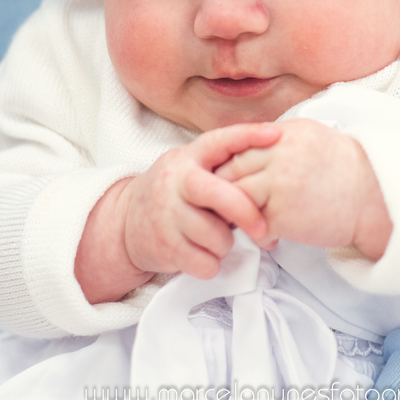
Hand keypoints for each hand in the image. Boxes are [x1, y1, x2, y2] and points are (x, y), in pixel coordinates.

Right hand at [122, 123, 277, 277]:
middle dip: (247, 213)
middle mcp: (175, 182)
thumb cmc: (174, 194)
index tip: (275, 135)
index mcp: (188, 158)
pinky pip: (205, 263)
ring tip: (218, 238)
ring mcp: (167, 215)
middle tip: (263, 228)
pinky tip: (205, 255)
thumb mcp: (190, 168)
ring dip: (225, 244)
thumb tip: (272, 160)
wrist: (124, 224)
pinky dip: (212, 264)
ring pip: (216, 237)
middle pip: (220, 196)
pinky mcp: (165, 247)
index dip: (248, 136)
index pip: (220, 141)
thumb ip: (221, 165)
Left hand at [213, 118, 392, 259]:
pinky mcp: (281, 213)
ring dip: (238, 214)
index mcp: (286, 133)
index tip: (230, 181)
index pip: (239, 145)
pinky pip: (253, 224)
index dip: (230, 165)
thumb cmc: (346, 173)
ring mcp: (279, 182)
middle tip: (228, 206)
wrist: (375, 200)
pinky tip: (274, 238)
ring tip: (251, 223)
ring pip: (237, 196)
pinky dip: (259, 234)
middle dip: (226, 190)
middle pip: (231, 169)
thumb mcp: (312, 139)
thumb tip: (246, 150)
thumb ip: (279, 141)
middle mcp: (279, 152)